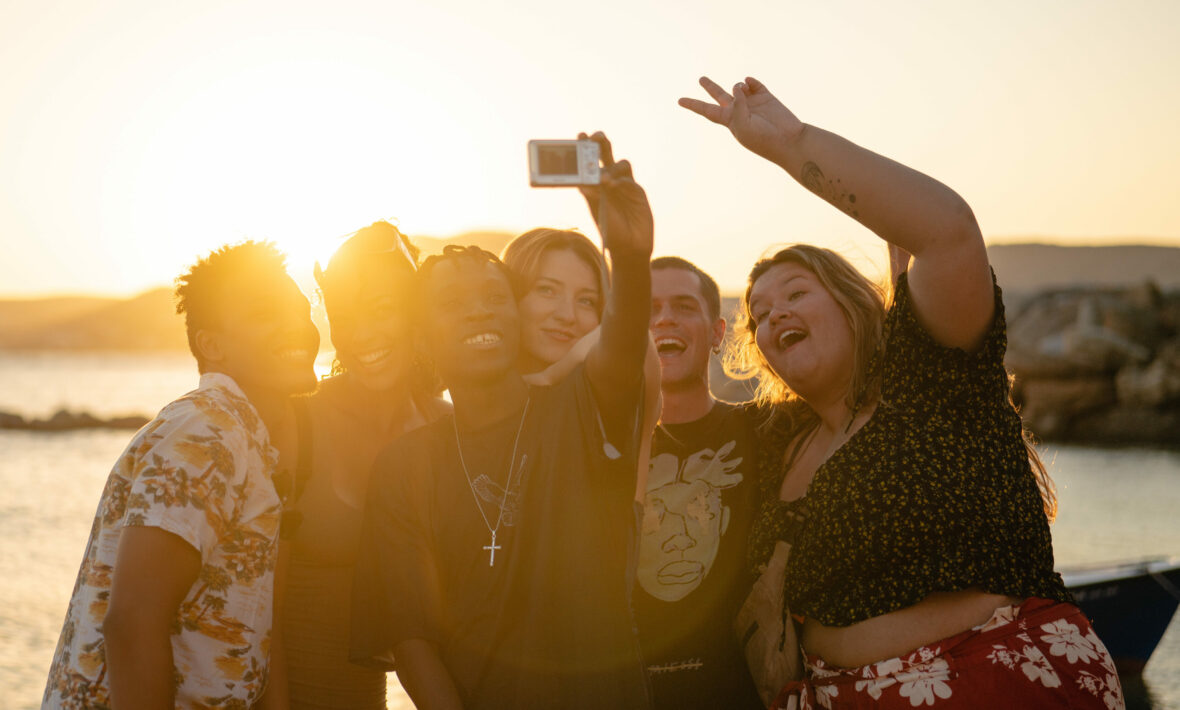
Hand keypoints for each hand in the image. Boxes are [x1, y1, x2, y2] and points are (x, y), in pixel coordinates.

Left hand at [577, 131, 653, 257]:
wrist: (629, 248)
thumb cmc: (609, 230)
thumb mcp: (596, 211)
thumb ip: (591, 194)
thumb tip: (582, 179)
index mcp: (595, 184)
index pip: (590, 161)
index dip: (586, 147)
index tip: (580, 135)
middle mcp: (610, 181)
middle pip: (607, 155)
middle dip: (601, 143)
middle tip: (595, 137)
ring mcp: (625, 186)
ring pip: (621, 165)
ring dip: (612, 168)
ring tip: (603, 179)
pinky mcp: (638, 193)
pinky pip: (630, 181)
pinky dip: (621, 181)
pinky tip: (615, 187)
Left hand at [678, 76, 803, 163]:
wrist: (788, 139)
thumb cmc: (762, 138)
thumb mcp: (742, 125)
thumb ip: (736, 105)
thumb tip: (738, 85)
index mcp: (729, 120)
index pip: (706, 111)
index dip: (693, 104)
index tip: (679, 100)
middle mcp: (738, 110)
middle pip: (719, 95)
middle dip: (710, 87)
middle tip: (701, 79)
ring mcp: (752, 102)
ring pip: (737, 86)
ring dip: (737, 85)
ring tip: (743, 91)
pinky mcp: (765, 96)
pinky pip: (753, 83)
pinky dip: (749, 81)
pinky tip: (749, 84)